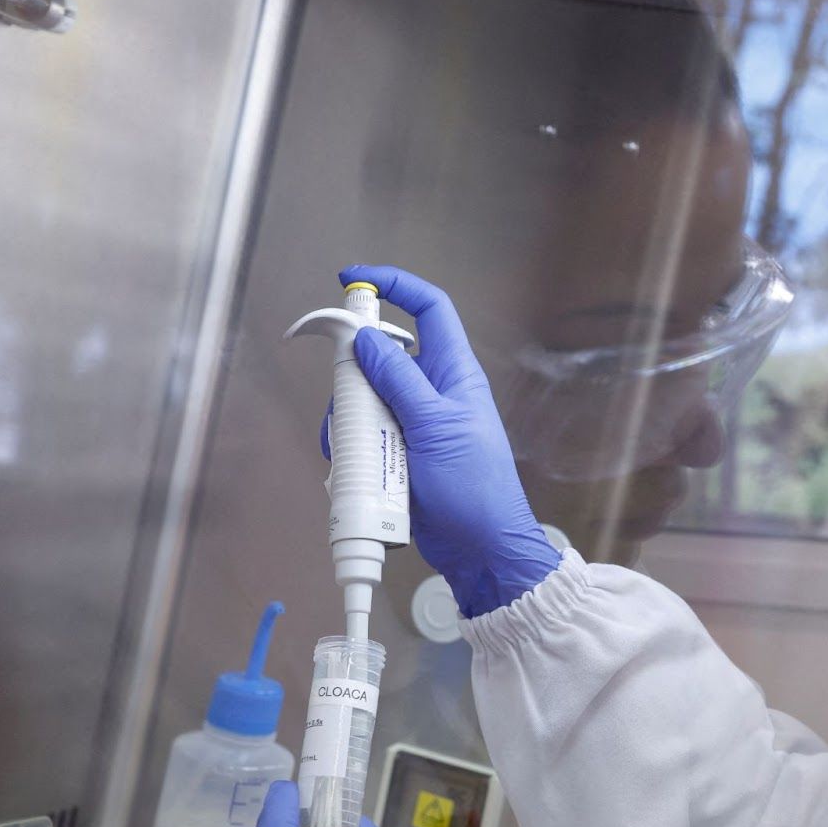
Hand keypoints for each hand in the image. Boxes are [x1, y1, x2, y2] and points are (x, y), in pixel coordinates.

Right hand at [326, 264, 561, 615]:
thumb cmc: (474, 487)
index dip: (396, 285)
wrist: (480, 548)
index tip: (353, 279)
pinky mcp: (399, 453)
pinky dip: (353, 448)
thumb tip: (366, 338)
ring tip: (360, 448)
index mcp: (454, 373)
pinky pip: (364, 435)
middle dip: (354, 373)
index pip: (429, 309)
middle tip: (348, 400)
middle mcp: (433, 391)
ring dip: (350, 419)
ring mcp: (414, 423)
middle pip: (381, 356)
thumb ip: (399, 380)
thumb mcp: (435, 426)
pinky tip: (355, 470)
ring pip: (364, 398)